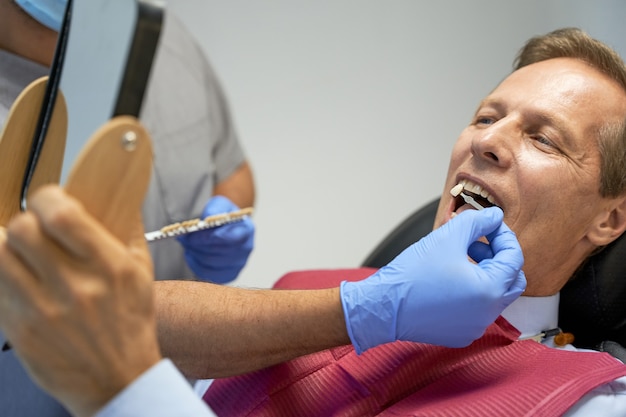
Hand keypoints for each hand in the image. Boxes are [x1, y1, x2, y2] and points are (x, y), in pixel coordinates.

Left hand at [0, 186, 160, 416]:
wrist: (118, 378)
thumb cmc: (130, 323)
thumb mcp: (141, 273)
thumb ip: (126, 230)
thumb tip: (113, 195)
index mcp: (108, 267)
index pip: (61, 214)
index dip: (48, 197)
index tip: (50, 201)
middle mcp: (74, 287)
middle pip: (22, 229)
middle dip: (26, 221)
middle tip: (35, 229)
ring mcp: (42, 310)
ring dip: (7, 247)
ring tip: (21, 253)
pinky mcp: (19, 329)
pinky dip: (4, 275)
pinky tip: (19, 279)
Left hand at [178, 196, 253, 282]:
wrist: (229, 226)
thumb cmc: (224, 215)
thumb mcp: (219, 204)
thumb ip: (213, 209)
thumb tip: (206, 219)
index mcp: (246, 229)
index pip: (229, 238)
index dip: (208, 238)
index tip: (192, 234)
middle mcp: (246, 249)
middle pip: (216, 252)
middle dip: (196, 244)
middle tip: (184, 238)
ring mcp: (238, 264)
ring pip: (209, 263)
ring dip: (194, 253)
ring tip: (187, 244)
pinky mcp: (229, 274)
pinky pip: (207, 273)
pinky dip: (195, 264)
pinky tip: (192, 254)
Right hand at [341, 207, 525, 352]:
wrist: (383, 307)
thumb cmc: (412, 274)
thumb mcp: (448, 236)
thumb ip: (478, 222)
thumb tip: (495, 216)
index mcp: (490, 290)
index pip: (514, 258)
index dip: (503, 236)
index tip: (489, 225)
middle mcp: (488, 313)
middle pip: (511, 280)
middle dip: (498, 257)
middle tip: (477, 243)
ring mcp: (475, 327)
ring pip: (494, 295)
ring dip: (485, 273)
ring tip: (459, 259)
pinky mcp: (461, 334)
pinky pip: (477, 310)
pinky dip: (472, 293)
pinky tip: (449, 281)